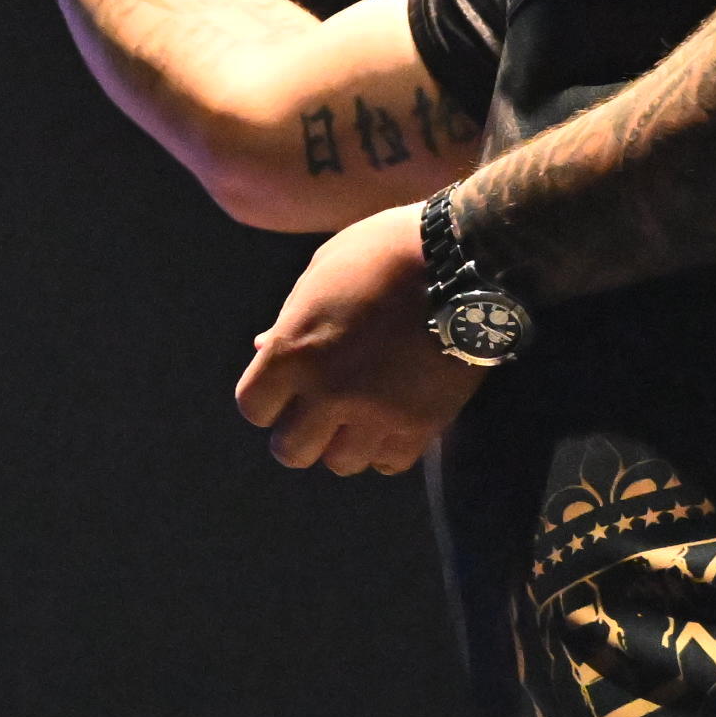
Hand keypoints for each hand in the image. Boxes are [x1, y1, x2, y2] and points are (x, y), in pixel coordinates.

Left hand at [233, 201, 488, 474]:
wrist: (462, 260)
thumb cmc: (382, 253)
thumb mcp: (321, 272)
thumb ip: (290, 318)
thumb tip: (262, 348)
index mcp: (293, 351)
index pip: (253, 408)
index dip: (267, 400)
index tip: (284, 391)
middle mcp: (328, 392)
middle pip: (291, 451)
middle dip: (300, 435)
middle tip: (318, 416)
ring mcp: (375, 413)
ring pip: (341, 463)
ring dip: (345, 443)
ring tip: (359, 418)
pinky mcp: (421, 425)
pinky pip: (390, 463)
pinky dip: (387, 449)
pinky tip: (391, 422)